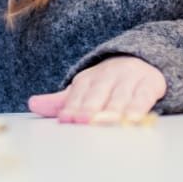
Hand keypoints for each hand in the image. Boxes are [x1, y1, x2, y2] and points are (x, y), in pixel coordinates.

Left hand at [27, 56, 166, 123]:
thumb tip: (33, 103)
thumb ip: (62, 101)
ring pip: (120, 97)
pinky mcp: (149, 85)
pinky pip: (143, 98)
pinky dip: (138, 108)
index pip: (78, 93)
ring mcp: (130, 79)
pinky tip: (133, 119)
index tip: (66, 118)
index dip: (72, 106)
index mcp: (88, 78)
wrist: (144, 59)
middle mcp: (108, 75)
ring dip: (113, 110)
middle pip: (98, 93)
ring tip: (106, 122)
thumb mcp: (85, 89)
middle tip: (83, 121)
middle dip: (90, 108)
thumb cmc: (109, 82)